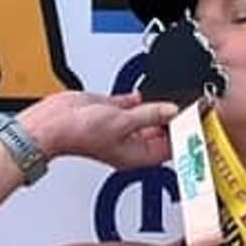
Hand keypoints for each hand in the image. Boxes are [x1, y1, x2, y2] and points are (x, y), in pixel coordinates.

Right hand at [21, 90, 176, 170]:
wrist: (52, 122)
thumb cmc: (78, 134)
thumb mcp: (122, 122)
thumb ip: (149, 115)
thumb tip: (171, 110)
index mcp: (136, 156)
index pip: (169, 147)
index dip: (183, 133)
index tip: (194, 118)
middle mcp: (130, 144)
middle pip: (162, 132)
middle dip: (173, 118)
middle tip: (188, 103)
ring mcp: (121, 127)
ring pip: (149, 116)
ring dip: (159, 106)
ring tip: (174, 95)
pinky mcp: (112, 111)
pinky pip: (133, 105)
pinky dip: (142, 98)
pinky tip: (150, 90)